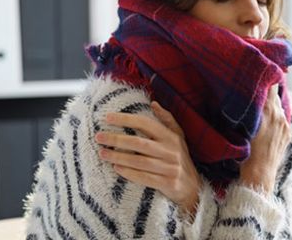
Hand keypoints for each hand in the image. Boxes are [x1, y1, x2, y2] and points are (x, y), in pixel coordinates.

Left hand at [95, 101, 201, 216]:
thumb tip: (153, 103)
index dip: (127, 119)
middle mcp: (172, 151)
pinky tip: (116, 168)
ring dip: (119, 157)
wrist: (192, 187)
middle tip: (99, 137)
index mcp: (172, 137)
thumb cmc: (180, 158)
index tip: (108, 117)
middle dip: (118, 139)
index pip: (147, 124)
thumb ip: (167, 120)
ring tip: (102, 153)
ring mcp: (170, 168)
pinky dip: (130, 173)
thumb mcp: (178, 137)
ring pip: (140, 161)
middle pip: (140, 143)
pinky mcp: (168, 183)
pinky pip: (145, 178)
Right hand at [240, 84, 290, 194]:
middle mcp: (279, 115)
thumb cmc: (245, 153)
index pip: (271, 85)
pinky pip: (282, 117)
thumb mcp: (242, 127)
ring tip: (261, 102)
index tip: (261, 70)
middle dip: (267, 89)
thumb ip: (249, 109)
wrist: (259, 174)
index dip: (267, 76)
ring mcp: (285, 125)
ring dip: (271, 103)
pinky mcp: (287, 133)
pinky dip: (275, 114)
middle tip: (258, 83)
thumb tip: (247, 95)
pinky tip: (267, 118)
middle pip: (275, 94)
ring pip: (279, 106)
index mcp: (267, 111)